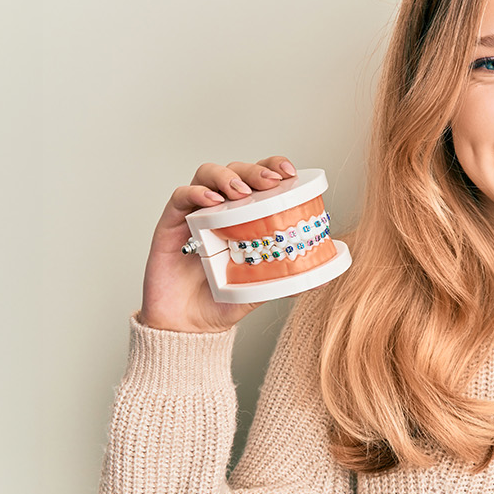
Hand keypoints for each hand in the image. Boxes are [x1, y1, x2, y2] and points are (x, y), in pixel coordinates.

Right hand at [137, 156, 298, 332]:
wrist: (188, 326)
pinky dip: (196, 193)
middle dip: (254, 171)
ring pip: (207, 174)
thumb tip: (322, 277)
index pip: (259, 179)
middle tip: (270, 183)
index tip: (289, 173)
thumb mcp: (261, 288)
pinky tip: (211, 202)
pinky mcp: (170, 223)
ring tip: (241, 192)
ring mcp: (194, 213)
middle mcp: (220, 209)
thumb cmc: (221, 301)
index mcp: (244, 216)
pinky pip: (180, 197)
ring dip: (227, 176)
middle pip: (236, 170)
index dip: (273, 167)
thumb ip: (287, 279)